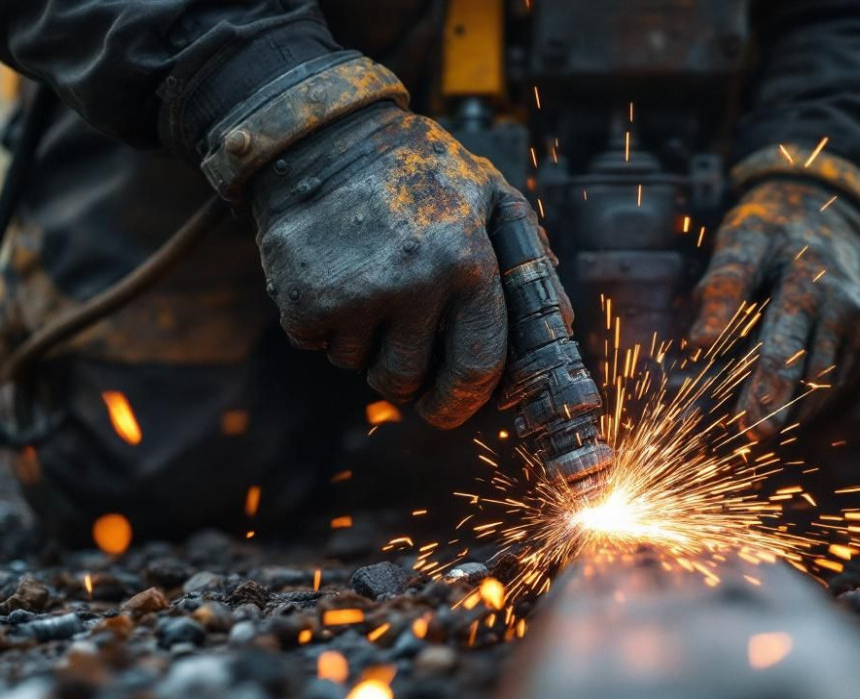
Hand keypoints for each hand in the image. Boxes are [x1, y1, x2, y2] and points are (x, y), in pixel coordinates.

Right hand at [249, 103, 529, 428]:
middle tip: (401, 344)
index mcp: (466, 264)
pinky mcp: (302, 299)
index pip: (476, 368)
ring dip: (363, 343)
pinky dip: (323, 324)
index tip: (450, 404)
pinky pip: (318, 344)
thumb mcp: (488, 193)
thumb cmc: (415, 165)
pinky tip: (333, 275)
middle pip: (408, 380)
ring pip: (359, 364)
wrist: (320, 132)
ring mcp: (353, 296)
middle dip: (407, 375)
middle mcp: (412, 286)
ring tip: (366, 285)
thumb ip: (528, 255)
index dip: (463, 399)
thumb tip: (557, 324)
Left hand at [688, 180, 859, 438]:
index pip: (782, 338)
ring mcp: (857, 319)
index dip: (764, 381)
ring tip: (762, 431)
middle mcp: (840, 301)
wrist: (829, 212)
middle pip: (808, 366)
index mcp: (808, 277)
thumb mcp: (742, 241)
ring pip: (826, 378)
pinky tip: (786, 413)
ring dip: (795, 408)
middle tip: (755, 435)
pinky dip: (812, 397)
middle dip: (780, 404)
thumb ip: (722, 288)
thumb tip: (701, 343)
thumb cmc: (771, 229)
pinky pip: (837, 375)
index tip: (746, 416)